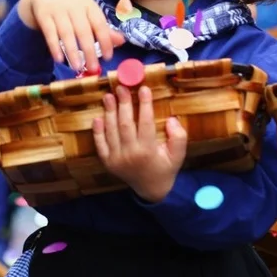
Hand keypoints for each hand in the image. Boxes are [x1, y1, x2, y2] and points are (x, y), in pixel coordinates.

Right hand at [17, 0, 124, 72]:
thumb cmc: (72, 5)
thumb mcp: (88, 12)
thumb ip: (103, 28)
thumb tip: (121, 41)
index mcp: (89, 5)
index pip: (100, 24)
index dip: (106, 41)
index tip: (108, 57)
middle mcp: (74, 7)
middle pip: (83, 30)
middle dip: (89, 51)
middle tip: (93, 69)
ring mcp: (58, 10)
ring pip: (66, 33)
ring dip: (72, 51)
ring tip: (77, 68)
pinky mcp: (43, 15)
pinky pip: (49, 33)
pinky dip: (54, 46)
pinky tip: (59, 59)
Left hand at [92, 86, 186, 202]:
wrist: (151, 189)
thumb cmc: (166, 168)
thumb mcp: (178, 155)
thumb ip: (179, 137)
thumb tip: (171, 119)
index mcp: (148, 151)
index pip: (146, 122)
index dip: (144, 104)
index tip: (144, 88)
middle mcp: (130, 154)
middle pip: (125, 124)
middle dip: (123, 103)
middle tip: (121, 87)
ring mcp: (116, 159)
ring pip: (111, 131)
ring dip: (109, 112)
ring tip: (108, 96)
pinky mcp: (107, 162)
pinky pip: (100, 144)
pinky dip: (97, 131)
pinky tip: (98, 117)